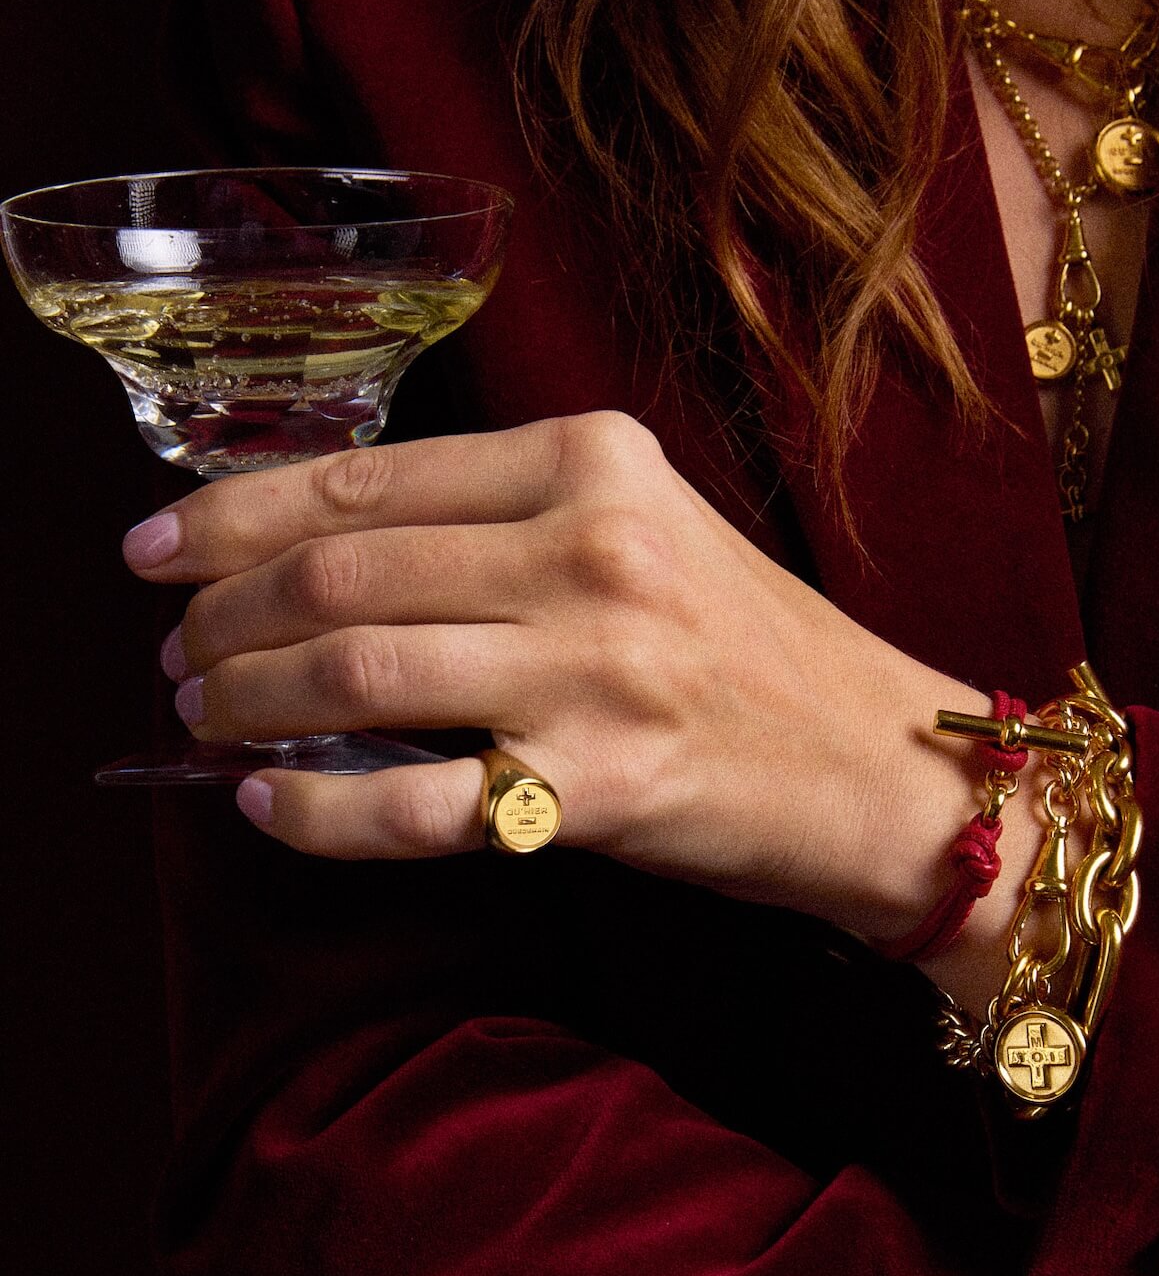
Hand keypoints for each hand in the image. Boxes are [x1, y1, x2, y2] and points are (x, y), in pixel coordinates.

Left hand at [125, 412, 1037, 995]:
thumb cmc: (755, 652)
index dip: (232, 515)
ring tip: (205, 718)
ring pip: (357, 676)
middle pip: (341, 573)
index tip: (160, 547)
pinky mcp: (597, 789)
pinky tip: (270, 807)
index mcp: (593, 462)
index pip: (367, 477)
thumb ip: (502, 522)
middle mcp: (590, 552)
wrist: (882, 767)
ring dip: (248, 701)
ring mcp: (594, 672)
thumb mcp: (644, 532)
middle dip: (221, 616)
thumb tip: (323, 555)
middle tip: (177, 653)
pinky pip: (414, 805)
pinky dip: (318, 812)